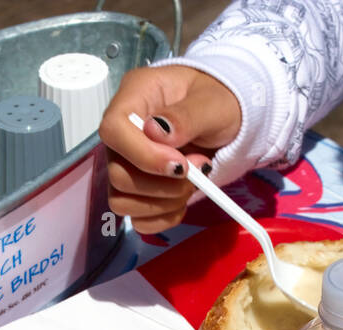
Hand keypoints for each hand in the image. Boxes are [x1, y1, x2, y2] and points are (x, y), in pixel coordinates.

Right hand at [99, 65, 241, 232]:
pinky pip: (138, 218)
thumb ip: (186, 116)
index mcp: (135, 98)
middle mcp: (123, 134)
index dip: (142, 155)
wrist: (229, 119)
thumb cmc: (220, 100)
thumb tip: (155, 132)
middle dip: (161, 184)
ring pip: (123, 201)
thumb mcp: (213, 102)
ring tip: (193, 183)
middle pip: (117, 175)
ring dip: (163, 203)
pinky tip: (182, 201)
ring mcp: (126, 164)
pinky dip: (163, 217)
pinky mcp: (137, 190)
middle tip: (199, 170)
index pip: (113, 130)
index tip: (179, 165)